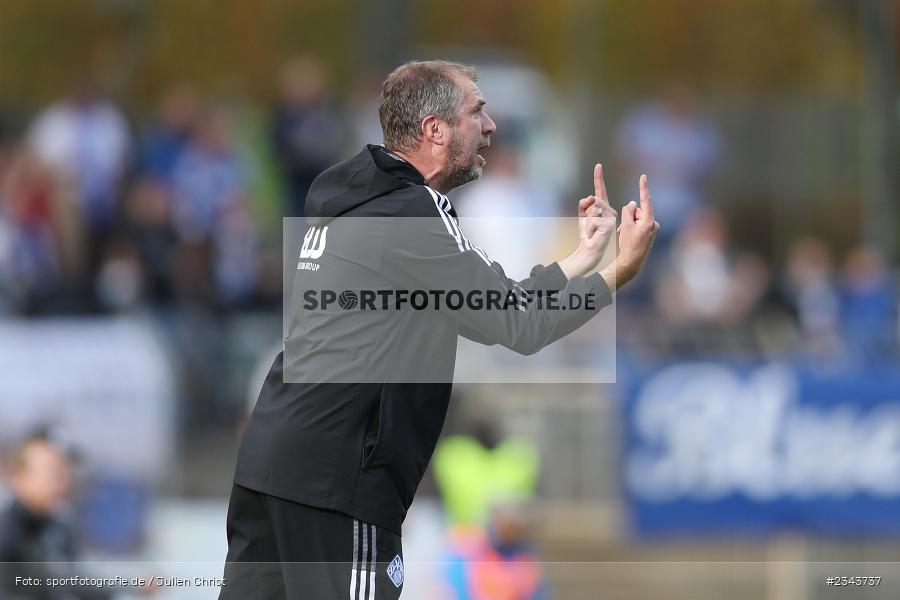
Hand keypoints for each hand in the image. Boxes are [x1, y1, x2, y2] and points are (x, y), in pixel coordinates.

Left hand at [560, 164, 617, 277]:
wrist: (590, 248)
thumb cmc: (587, 233)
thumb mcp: (582, 216)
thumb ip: (584, 203)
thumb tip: (592, 197)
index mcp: (602, 207)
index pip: (600, 189)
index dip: (599, 178)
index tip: (598, 165)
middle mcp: (608, 209)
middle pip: (593, 199)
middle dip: (586, 211)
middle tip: (589, 225)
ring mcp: (611, 215)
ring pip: (594, 206)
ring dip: (588, 219)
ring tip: (592, 229)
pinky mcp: (610, 222)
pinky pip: (594, 216)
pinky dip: (590, 225)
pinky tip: (594, 232)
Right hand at [601, 174, 658, 289]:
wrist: (631, 262)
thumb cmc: (628, 244)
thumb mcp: (625, 225)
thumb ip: (628, 211)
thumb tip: (633, 203)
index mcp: (649, 221)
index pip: (645, 200)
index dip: (643, 187)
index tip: (643, 176)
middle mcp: (653, 223)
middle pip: (638, 210)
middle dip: (630, 216)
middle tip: (625, 229)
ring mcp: (652, 229)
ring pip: (637, 218)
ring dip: (630, 223)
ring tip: (626, 236)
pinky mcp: (650, 233)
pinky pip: (639, 225)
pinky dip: (632, 228)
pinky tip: (629, 238)